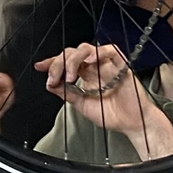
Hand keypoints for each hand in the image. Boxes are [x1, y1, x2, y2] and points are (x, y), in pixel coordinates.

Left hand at [35, 44, 158, 138]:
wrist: (132, 123)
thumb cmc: (112, 116)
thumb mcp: (83, 105)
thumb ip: (68, 94)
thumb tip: (51, 85)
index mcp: (86, 75)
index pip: (66, 62)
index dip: (52, 63)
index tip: (40, 67)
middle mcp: (95, 67)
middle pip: (72, 53)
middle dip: (59, 63)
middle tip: (53, 77)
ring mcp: (107, 64)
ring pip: (86, 49)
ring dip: (73, 59)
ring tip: (70, 76)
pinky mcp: (120, 64)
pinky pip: (108, 50)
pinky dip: (96, 53)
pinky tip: (88, 63)